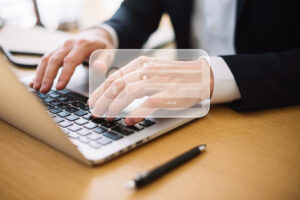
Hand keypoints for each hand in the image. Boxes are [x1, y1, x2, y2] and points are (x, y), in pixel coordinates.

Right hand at [29, 28, 113, 92]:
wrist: (96, 36)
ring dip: (40, 74)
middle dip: (47, 76)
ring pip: (46, 59)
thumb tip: (99, 69)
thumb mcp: (109, 52)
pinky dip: (39, 71)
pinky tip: (34, 82)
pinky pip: (46, 59)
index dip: (64, 74)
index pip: (70, 60)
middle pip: (54, 60)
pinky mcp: (57, 50)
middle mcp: (69, 44)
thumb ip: (104, 61)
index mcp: (82, 45)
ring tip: (36, 88)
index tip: (59, 87)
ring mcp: (61, 46)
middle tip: (44, 90)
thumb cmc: (103, 47)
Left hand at [88, 56, 213, 125]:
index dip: (100, 91)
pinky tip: (129, 121)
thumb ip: (135, 77)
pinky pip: (148, 103)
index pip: (114, 77)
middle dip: (103, 101)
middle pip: (118, 85)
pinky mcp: (169, 93)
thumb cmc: (174, 75)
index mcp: (141, 64)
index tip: (92, 102)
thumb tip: (114, 92)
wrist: (200, 76)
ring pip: (129, 93)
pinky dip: (136, 113)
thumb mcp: (152, 69)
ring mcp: (159, 82)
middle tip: (96, 113)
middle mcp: (148, 71)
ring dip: (115, 107)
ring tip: (108, 117)